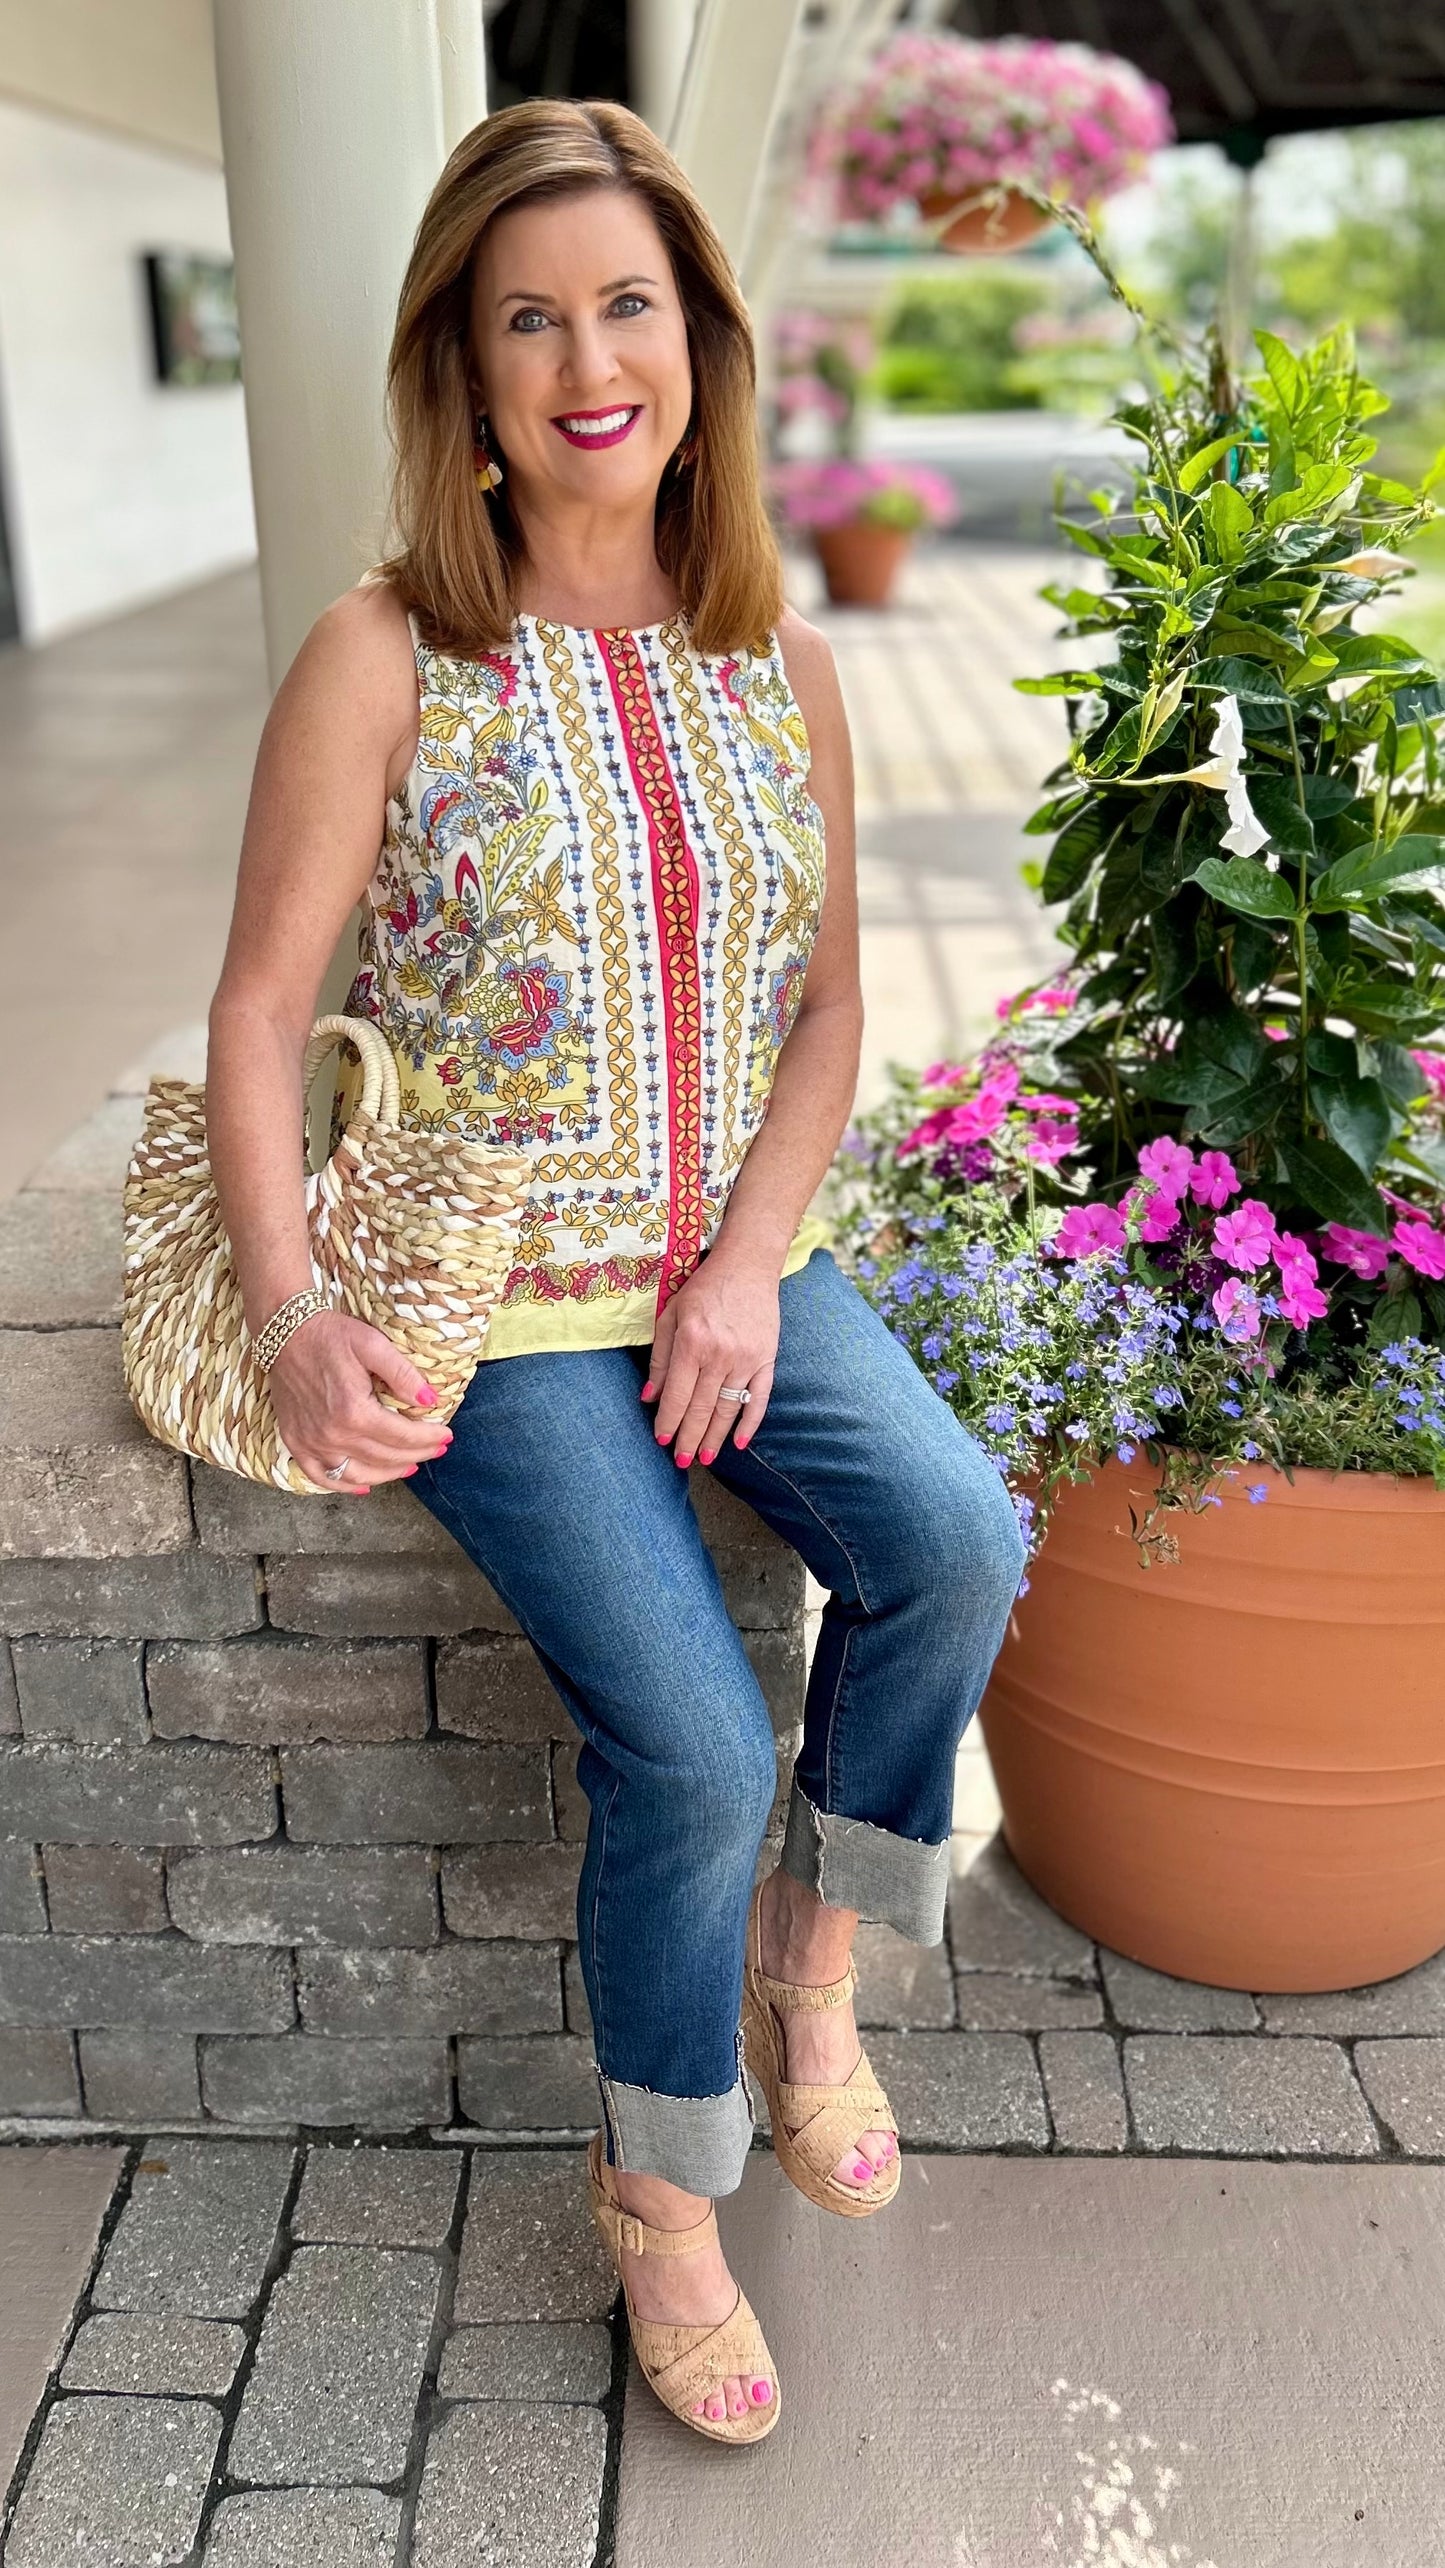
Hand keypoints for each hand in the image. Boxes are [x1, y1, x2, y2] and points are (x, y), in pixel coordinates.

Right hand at [266, 1311, 453, 1493]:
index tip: (447, 1435)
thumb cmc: (330, 1335)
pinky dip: (345, 1486)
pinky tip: (364, 1486)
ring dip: (389, 1474)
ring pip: (358, 1474)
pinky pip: (322, 1477)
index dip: (429, 1438)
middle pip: (385, 1457)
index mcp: (354, 1411)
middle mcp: (332, 1434)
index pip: (402, 1436)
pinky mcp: (295, 1443)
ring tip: (410, 1466)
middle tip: (437, 1449)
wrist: (285, 1332)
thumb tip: (431, 1400)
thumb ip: (403, 1374)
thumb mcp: (372, 1344)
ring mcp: (311, 1443)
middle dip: (417, 1455)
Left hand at [642, 1251, 779, 1466]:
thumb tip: (649, 1397)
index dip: (668, 1422)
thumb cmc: (703, 1288)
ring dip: (715, 1436)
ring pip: (728, 1408)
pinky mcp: (767, 1359)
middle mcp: (720, 1354)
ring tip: (705, 1458)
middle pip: (702, 1408)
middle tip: (682, 1461)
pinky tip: (739, 1443)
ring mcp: (747, 1359)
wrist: (747, 1267)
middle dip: (690, 1438)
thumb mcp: (670, 1315)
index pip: (677, 1395)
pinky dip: (750, 1423)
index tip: (662, 1441)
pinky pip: (760, 1398)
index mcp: (692, 1342)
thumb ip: (660, 1358)